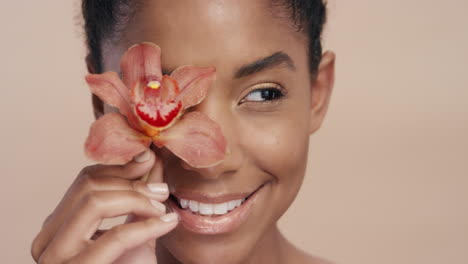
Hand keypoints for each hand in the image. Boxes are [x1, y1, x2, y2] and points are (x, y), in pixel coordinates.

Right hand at [31, 150, 176, 263]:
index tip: (150, 161)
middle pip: (89, 187)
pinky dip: (147, 225)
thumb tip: (150, 159)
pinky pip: (116, 236)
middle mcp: (48, 239)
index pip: (85, 181)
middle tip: (161, 189)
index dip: (121, 168)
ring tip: (161, 207)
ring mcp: (56, 257)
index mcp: (58, 226)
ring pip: (94, 202)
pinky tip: (167, 222)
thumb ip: (138, 197)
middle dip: (131, 182)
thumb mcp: (133, 230)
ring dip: (137, 199)